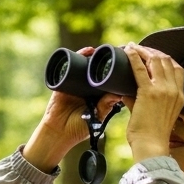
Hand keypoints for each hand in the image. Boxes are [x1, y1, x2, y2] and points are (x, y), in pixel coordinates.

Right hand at [23, 46, 124, 171]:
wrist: (59, 133)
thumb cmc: (78, 129)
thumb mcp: (96, 117)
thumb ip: (105, 106)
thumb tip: (118, 93)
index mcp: (97, 96)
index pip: (107, 80)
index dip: (114, 72)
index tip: (124, 64)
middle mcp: (87, 88)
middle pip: (96, 70)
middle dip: (103, 61)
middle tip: (114, 51)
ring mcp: (75, 84)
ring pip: (84, 66)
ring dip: (92, 56)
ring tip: (100, 49)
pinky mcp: (64, 82)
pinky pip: (71, 66)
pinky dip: (78, 57)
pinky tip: (86, 51)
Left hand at [120, 44, 183, 161]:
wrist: (151, 146)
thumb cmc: (152, 135)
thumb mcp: (157, 115)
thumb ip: (141, 101)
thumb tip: (125, 92)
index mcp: (180, 96)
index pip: (177, 68)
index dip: (164, 58)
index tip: (152, 55)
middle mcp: (174, 90)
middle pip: (166, 60)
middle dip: (151, 51)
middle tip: (139, 48)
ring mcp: (163, 90)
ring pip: (155, 60)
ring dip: (143, 51)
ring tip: (132, 48)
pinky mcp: (148, 93)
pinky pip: (140, 68)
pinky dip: (133, 57)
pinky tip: (128, 51)